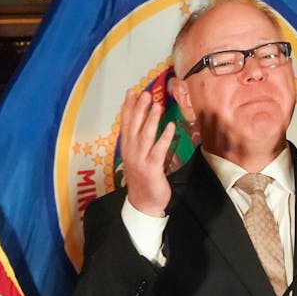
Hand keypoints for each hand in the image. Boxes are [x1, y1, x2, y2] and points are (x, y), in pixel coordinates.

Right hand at [119, 88, 175, 216]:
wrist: (143, 203)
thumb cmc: (143, 179)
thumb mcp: (138, 158)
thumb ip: (141, 141)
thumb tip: (146, 123)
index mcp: (127, 148)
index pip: (126, 123)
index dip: (128, 107)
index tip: (132, 92)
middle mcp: (131, 152)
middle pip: (134, 126)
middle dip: (139, 108)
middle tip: (145, 93)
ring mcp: (140, 160)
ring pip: (145, 135)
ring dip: (151, 119)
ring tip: (157, 105)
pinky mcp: (152, 168)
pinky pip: (159, 150)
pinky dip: (164, 137)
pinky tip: (170, 126)